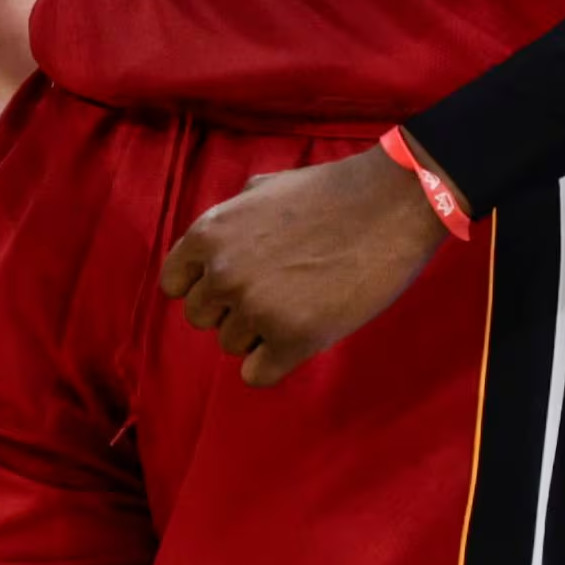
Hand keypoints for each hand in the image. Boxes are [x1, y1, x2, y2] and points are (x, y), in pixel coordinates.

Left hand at [160, 146, 444, 386]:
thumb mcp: (262, 189)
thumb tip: (211, 252)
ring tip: (299, 303)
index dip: (203, 287)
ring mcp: (256, 308)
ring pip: (232, 346)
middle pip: (201, 319)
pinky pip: (257, 375)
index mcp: (208, 234)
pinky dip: (274, 362)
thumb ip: (229, 221)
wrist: (391, 203)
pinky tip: (300, 337)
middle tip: (274, 292)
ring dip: (259, 334)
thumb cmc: (331, 192)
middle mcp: (222, 273)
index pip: (174, 285)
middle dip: (231, 310)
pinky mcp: (292, 339)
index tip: (231, 285)